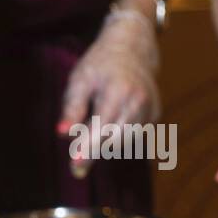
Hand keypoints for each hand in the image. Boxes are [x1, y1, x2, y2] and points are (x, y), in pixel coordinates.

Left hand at [58, 11, 160, 176]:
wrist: (133, 49)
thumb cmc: (101, 63)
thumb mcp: (80, 80)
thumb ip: (72, 108)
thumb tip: (62, 134)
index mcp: (118, 91)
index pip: (102, 127)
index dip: (88, 148)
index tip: (75, 166)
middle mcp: (139, 102)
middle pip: (116, 139)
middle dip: (96, 153)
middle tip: (76, 168)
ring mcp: (151, 109)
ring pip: (126, 140)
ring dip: (107, 146)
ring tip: (89, 144)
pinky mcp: (155, 115)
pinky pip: (134, 135)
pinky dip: (119, 138)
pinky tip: (108, 130)